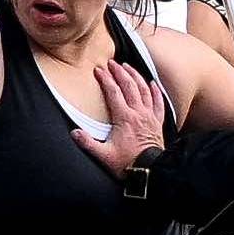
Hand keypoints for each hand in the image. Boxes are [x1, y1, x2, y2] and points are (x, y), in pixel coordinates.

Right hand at [71, 59, 167, 177]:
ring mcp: (150, 117)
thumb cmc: (128, 164)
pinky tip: (153, 83)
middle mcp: (138, 113)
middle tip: (112, 63)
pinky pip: (159, 103)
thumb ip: (88, 143)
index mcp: (124, 118)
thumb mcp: (104, 155)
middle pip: (129, 86)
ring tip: (128, 67)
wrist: (151, 171)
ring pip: (144, 90)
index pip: (113, 92)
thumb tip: (74, 133)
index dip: (105, 79)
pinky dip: (156, 91)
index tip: (98, 70)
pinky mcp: (158, 123)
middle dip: (120, 72)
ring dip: (135, 76)